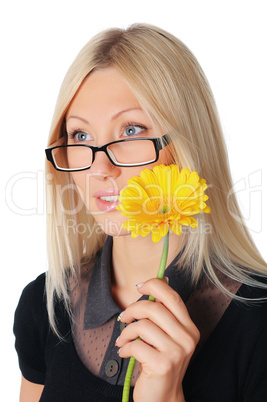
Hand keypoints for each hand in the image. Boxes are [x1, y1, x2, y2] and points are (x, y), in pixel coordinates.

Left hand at [116, 278, 199, 401]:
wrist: (163, 398)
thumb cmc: (160, 362)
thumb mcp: (166, 336)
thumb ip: (163, 313)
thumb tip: (161, 281)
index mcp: (189, 327)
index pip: (173, 297)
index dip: (154, 286)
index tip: (139, 287)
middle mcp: (187, 338)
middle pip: (154, 309)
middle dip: (133, 310)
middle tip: (124, 318)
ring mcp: (177, 352)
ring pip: (143, 326)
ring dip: (126, 332)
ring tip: (123, 339)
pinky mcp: (163, 365)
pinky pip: (136, 345)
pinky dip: (125, 347)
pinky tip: (124, 352)